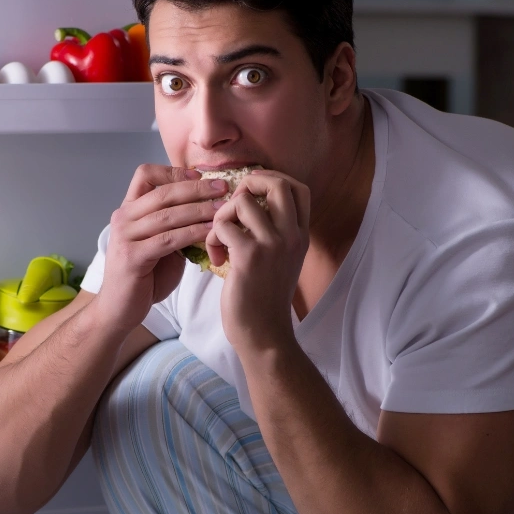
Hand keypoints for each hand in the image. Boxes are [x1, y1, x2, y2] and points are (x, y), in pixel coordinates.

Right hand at [94, 164, 229, 329]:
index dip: (173, 171)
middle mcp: (123, 218)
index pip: (145, 174)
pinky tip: (210, 232)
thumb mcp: (159, 243)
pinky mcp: (133, 257)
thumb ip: (175, 226)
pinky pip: (169, 239)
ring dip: (199, 210)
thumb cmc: (143, 277)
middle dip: (196, 188)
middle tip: (222, 188)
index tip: (199, 175)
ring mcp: (125, 236)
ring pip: (168, 214)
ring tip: (222, 210)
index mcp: (128, 210)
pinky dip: (192, 233)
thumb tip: (208, 210)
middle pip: (162, 192)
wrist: (118, 309)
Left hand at [205, 170, 309, 353]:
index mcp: (301, 235)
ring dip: (222, 215)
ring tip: (219, 239)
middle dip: (247, 184)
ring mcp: (273, 245)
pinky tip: (216, 256)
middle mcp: (292, 235)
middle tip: (233, 207)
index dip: (272, 179)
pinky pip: (223, 225)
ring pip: (242, 201)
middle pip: (276, 183)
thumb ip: (273, 231)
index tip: (251, 193)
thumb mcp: (280, 260)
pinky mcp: (250, 257)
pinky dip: (212, 237)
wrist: (263, 334)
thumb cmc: (263, 298)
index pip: (298, 187)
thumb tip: (246, 201)